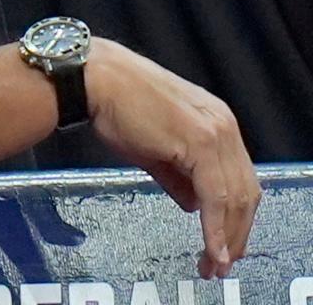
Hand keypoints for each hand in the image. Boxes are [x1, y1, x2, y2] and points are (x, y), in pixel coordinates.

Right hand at [87, 39, 261, 279]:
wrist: (98, 79)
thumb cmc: (119, 105)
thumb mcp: (156, 148)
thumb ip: (179, 176)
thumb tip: (193, 203)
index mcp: (216, 121)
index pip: (240, 179)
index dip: (237, 217)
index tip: (227, 245)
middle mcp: (223, 124)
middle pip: (245, 192)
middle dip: (236, 234)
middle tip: (222, 264)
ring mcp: (214, 131)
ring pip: (235, 197)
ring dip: (228, 237)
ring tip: (215, 264)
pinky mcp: (200, 141)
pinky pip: (216, 195)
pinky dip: (215, 228)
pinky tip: (211, 249)